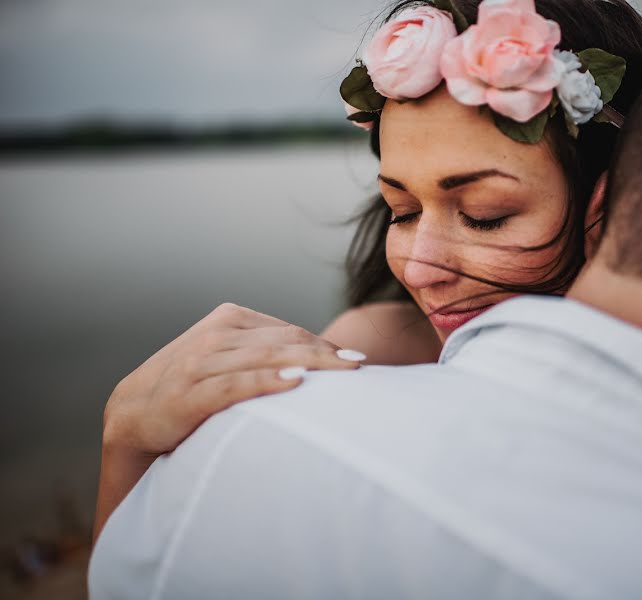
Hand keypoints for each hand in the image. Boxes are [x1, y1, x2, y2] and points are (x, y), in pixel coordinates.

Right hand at [102, 303, 361, 455]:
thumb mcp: (228, 359)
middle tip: (360, 365)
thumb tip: (322, 360)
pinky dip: (267, 382)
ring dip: (309, 363)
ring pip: (267, 357)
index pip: (289, 331)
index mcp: (229, 318)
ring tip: (343, 371)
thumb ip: (264, 352)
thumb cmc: (193, 388)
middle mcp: (216, 334)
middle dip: (326, 353)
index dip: (324, 344)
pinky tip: (296, 383)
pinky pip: (236, 384)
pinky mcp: (189, 392)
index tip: (355, 359)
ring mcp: (201, 361)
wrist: (133, 415)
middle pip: (284, 341)